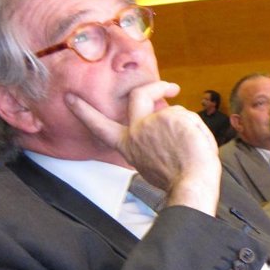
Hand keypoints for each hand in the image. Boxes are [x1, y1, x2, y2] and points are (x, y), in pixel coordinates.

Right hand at [67, 80, 221, 213]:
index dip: (84, 112)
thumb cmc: (178, 180)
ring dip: (190, 128)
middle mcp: (136, 131)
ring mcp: (152, 121)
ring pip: (177, 114)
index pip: (100, 127)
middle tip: (169, 86)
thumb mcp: (153, 164)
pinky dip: (198, 130)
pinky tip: (197, 145)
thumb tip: (161, 132)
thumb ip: (150, 143)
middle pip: (139, 95)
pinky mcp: (170, 116)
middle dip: (155, 86)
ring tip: (195, 149)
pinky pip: (190, 117)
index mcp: (129, 146)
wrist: (191, 184)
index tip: (70, 98)